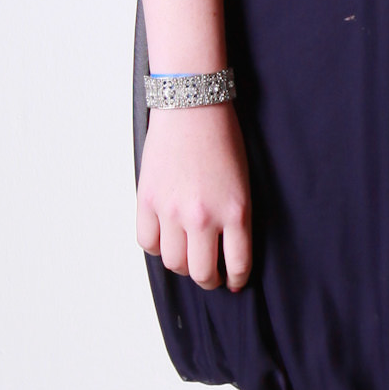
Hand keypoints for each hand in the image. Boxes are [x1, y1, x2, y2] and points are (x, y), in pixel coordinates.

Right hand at [137, 104, 251, 290]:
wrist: (193, 107)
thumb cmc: (222, 139)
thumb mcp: (242, 183)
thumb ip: (234, 217)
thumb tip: (225, 249)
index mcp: (236, 212)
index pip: (237, 264)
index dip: (236, 280)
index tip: (234, 282)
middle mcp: (203, 217)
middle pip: (201, 272)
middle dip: (209, 280)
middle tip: (211, 277)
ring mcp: (172, 210)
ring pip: (173, 262)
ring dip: (182, 266)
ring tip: (188, 258)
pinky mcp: (147, 200)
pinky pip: (147, 242)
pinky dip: (157, 247)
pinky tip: (165, 239)